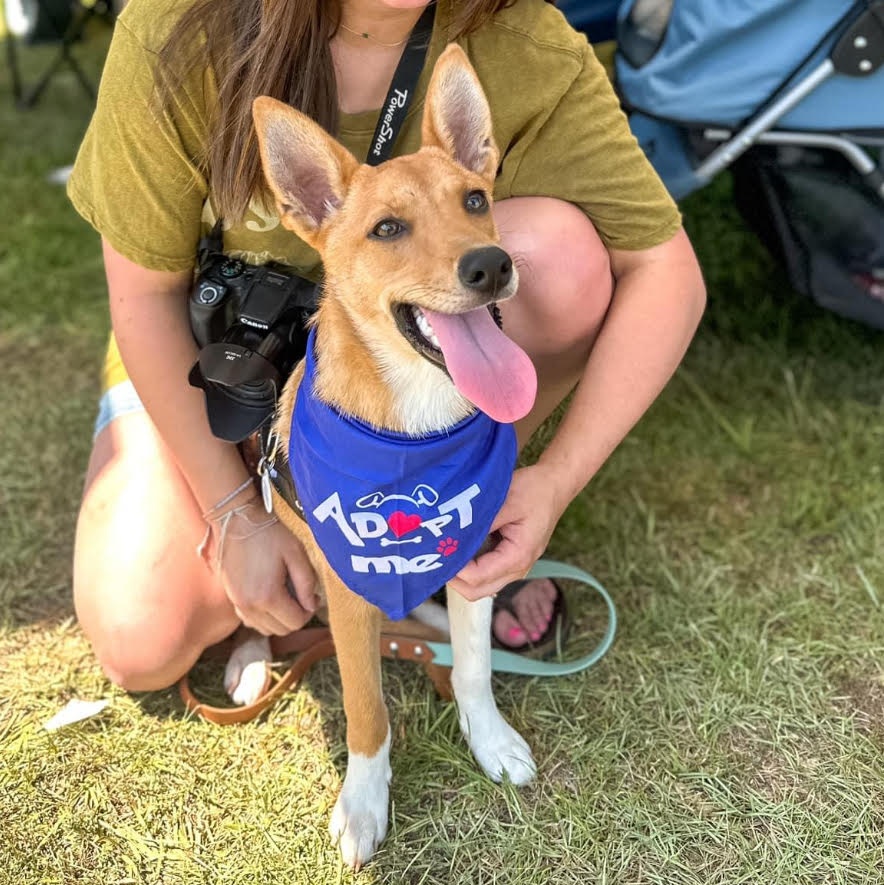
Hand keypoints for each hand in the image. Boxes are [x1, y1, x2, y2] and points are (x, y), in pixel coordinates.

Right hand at [213, 500, 319, 634]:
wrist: (235, 521)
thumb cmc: (268, 534)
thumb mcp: (296, 553)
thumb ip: (307, 583)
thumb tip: (312, 606)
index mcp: (268, 596)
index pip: (295, 622)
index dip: (308, 612)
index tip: (313, 596)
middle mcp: (250, 606)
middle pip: (281, 630)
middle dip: (295, 617)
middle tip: (302, 596)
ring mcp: (238, 604)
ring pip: (266, 629)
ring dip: (280, 619)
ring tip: (286, 595)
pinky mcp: (232, 599)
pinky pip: (251, 621)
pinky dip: (264, 617)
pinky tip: (270, 597)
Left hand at [447, 464, 567, 601]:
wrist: (555, 486)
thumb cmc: (534, 490)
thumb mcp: (506, 501)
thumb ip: (481, 521)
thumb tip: (454, 536)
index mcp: (518, 556)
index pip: (477, 577)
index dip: (454, 568)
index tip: (437, 549)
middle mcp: (518, 569)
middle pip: (477, 590)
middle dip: (453, 578)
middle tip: (435, 555)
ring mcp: (515, 567)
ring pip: (480, 585)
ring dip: (460, 574)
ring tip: (444, 552)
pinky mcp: (510, 560)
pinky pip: (485, 573)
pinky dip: (469, 567)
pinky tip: (458, 549)